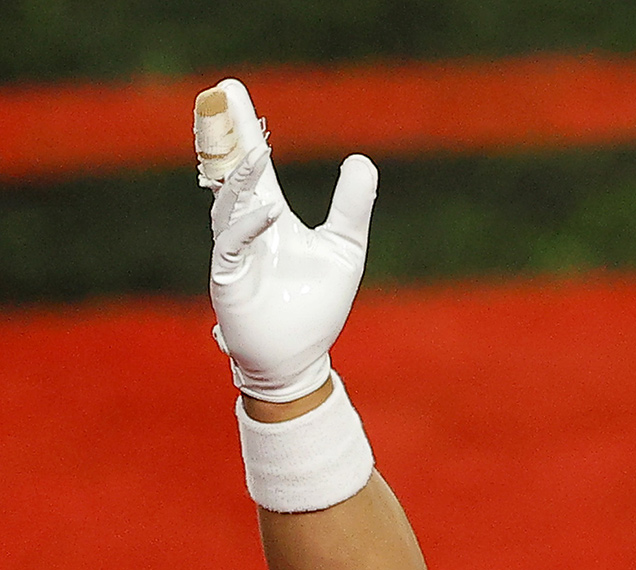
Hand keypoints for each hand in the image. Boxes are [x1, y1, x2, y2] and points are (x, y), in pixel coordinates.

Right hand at [203, 78, 378, 402]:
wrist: (298, 358)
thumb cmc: (317, 305)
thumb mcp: (344, 249)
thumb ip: (352, 206)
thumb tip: (362, 160)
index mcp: (268, 216)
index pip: (254, 164)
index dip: (244, 129)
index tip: (230, 89)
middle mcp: (244, 228)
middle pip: (228, 172)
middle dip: (222, 136)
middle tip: (217, 96)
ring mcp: (233, 253)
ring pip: (227, 204)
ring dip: (239, 177)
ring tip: (256, 151)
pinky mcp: (228, 281)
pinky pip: (232, 246)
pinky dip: (248, 225)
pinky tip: (268, 209)